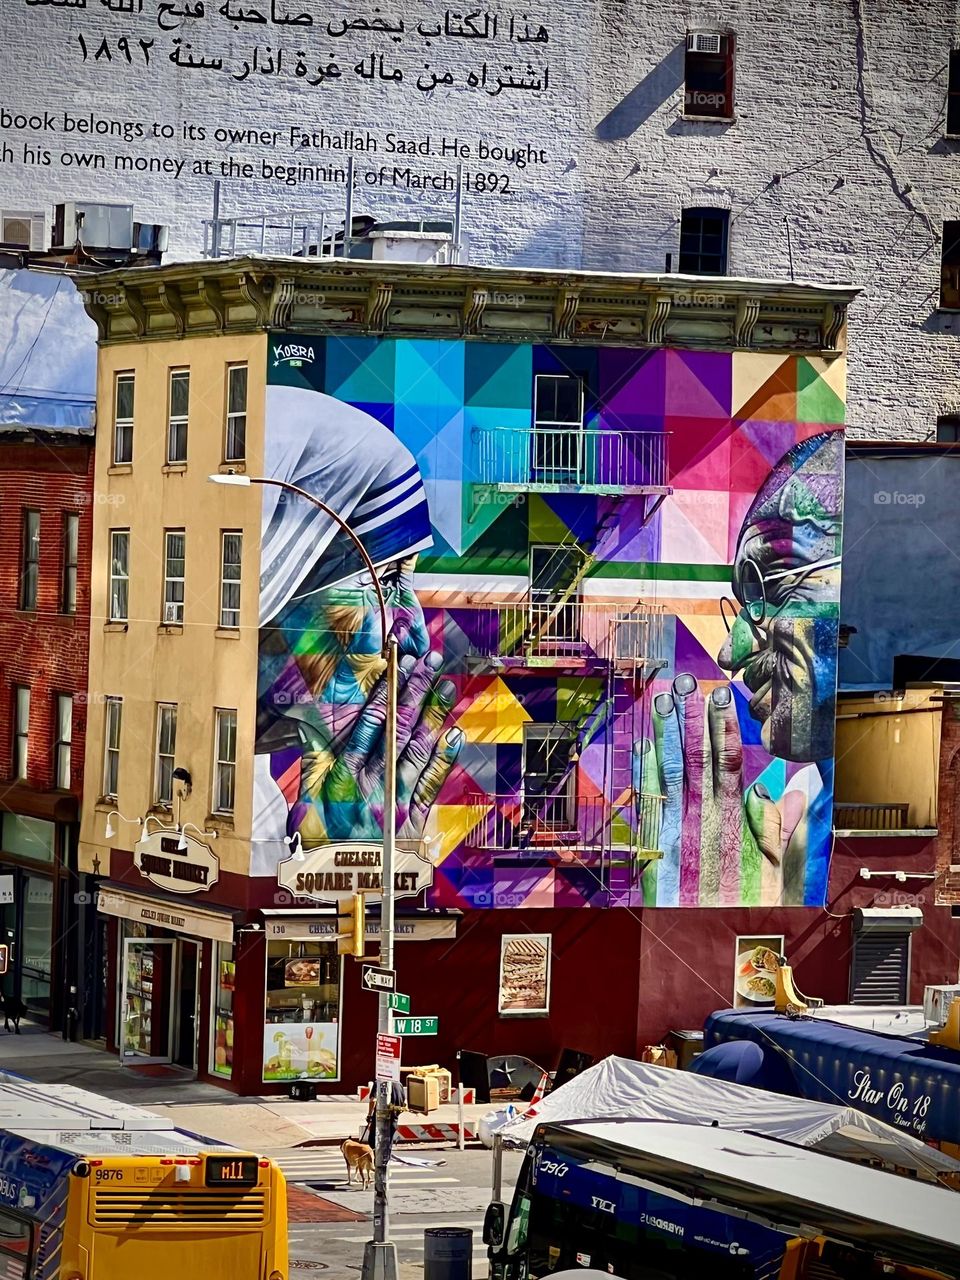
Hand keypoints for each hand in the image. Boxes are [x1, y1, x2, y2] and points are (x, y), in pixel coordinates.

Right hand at [288, 608, 461, 843]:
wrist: (345, 892)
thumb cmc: (322, 846)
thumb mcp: (304, 804)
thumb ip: (312, 766)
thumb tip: (312, 729)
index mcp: (345, 776)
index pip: (371, 722)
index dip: (387, 689)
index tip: (397, 662)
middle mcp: (374, 784)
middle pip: (399, 728)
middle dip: (415, 691)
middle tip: (428, 661)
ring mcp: (398, 801)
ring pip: (418, 749)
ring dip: (433, 715)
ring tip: (445, 686)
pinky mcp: (415, 820)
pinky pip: (432, 783)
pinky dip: (444, 758)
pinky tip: (454, 734)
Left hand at [633, 674, 815, 905]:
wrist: (709, 938)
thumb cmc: (747, 903)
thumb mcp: (778, 867)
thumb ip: (785, 824)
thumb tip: (801, 788)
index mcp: (734, 817)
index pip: (729, 759)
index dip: (724, 725)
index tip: (720, 695)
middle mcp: (703, 816)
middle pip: (696, 756)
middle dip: (691, 717)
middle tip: (685, 682)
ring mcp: (676, 826)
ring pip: (670, 770)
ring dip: (664, 734)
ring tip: (661, 701)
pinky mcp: (655, 842)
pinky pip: (648, 800)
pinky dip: (644, 771)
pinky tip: (641, 747)